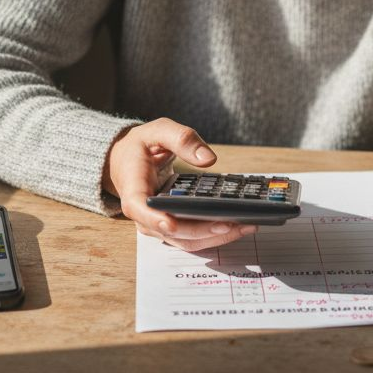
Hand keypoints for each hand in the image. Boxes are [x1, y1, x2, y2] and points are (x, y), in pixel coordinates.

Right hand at [101, 118, 255, 251]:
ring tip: (244, 226)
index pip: (141, 210)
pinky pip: (192, 238)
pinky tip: (236, 226)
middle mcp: (144, 216)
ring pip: (186, 241)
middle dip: (204, 231)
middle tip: (235, 222)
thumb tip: (209, 159)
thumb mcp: (157, 131)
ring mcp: (158, 226)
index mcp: (134, 191)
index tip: (172, 222)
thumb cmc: (140, 147)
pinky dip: (213, 236)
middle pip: (173, 232)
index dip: (156, 220)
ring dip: (215, 238)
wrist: (127, 161)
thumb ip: (182, 139)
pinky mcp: (171, 229)